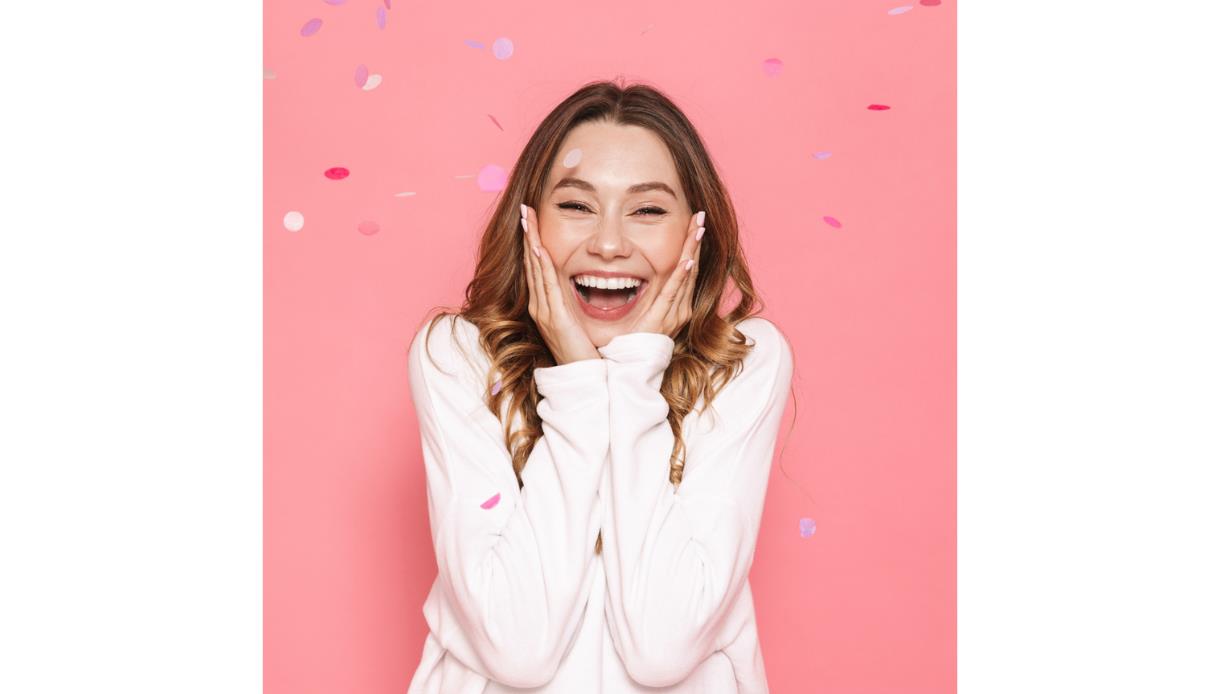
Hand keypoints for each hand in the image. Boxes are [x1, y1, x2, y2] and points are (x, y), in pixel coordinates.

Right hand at [521, 203, 600, 365]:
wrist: (582, 379)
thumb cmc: (584, 353)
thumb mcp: (577, 323)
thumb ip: (574, 306)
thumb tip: (585, 286)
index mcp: (546, 306)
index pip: (538, 268)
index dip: (533, 243)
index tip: (532, 221)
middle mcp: (540, 306)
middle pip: (532, 264)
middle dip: (528, 236)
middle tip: (526, 210)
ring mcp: (544, 311)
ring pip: (536, 270)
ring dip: (531, 243)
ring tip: (528, 220)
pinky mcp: (554, 317)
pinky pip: (546, 285)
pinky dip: (541, 265)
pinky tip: (538, 248)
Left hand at [622, 210, 703, 338]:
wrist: (628, 369)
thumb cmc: (629, 342)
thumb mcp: (640, 312)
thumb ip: (642, 295)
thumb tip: (630, 274)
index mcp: (674, 305)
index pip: (686, 269)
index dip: (690, 246)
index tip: (693, 224)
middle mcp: (679, 308)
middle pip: (691, 267)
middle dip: (694, 241)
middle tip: (699, 216)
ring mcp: (673, 314)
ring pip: (686, 275)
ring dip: (691, 250)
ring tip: (698, 228)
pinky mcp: (662, 319)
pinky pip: (672, 293)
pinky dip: (681, 276)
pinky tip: (686, 260)